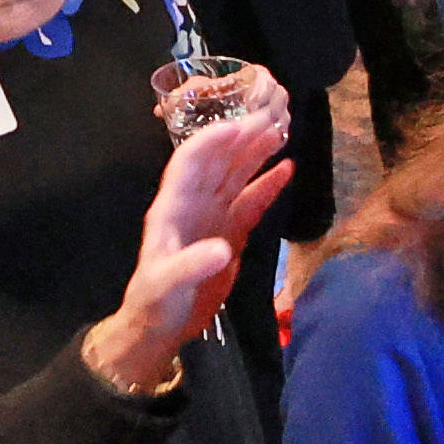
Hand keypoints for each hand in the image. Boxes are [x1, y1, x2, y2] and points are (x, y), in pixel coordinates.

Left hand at [90, 109, 298, 388]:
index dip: (211, 142)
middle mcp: (194, 204)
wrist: (161, 327)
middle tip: (272, 116)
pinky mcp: (230, 234)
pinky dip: (268, 185)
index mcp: (173, 207)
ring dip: (257, 153)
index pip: (190, 162)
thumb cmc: (155, 303)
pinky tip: (287, 168)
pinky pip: (251, 202)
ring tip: (282, 130)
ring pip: (237, 175)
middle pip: (218, 161)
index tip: (238, 126)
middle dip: (242, 137)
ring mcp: (213, 217)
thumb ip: (191, 266)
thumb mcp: (167, 285)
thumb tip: (223, 250)